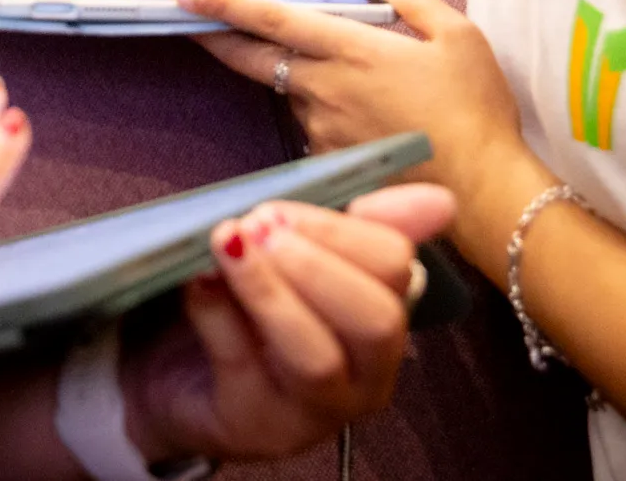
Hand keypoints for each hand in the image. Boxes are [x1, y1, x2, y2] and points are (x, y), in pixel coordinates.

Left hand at [127, 184, 454, 461]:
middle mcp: (366, 376)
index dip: (343, 231)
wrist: (184, 379)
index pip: (397, 270)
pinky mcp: (257, 425)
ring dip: (270, 289)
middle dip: (318, 264)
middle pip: (376, 321)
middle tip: (260, 225)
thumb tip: (441, 200)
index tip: (282, 209)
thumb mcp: (303, 258)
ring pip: (317, 357)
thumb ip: (358, 225)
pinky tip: (198, 280)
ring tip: (226, 242)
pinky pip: (244, 366)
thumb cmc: (254, 309)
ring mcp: (314, 411)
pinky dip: (218, 313)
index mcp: (385, 322)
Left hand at [182, 0, 526, 206]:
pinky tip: (373, 125)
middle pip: (254, 58)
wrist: (484, 189)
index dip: (222, 4)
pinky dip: (330, 118)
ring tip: (370, 91)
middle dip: (214, 35)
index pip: (271, 21)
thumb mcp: (461, 38)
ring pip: (294, 93)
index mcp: (351, 50)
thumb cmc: (476, 110)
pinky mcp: (329, 162)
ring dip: (305, 82)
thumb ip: (419, 5)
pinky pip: (316, 130)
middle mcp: (324, 88)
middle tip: (184, 16)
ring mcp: (322, 129)